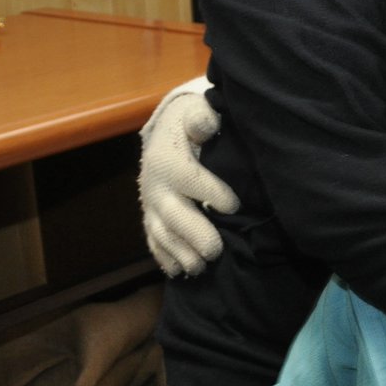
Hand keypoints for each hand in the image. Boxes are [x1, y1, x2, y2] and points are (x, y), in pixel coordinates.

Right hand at [138, 78, 237, 276]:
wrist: (166, 135)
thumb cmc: (192, 125)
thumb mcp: (197, 114)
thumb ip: (202, 118)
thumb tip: (206, 123)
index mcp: (169, 158)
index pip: (190, 178)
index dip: (212, 193)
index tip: (234, 206)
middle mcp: (156, 185)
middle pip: (174, 214)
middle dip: (194, 234)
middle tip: (215, 251)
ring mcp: (152, 205)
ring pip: (162, 233)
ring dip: (180, 253)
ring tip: (200, 267)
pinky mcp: (151, 217)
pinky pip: (154, 241)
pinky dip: (164, 258)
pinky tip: (178, 272)